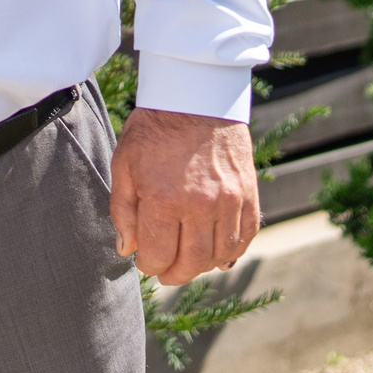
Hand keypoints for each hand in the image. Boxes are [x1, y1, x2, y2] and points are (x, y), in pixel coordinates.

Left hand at [109, 108, 260, 286]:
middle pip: (191, 262)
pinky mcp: (249, 193)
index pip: (157, 255)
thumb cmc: (152, 132)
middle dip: (174, 274)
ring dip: (202, 265)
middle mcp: (201, 205)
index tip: (143, 260)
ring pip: (220, 254)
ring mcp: (230, 200)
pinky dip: (232, 252)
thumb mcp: (123, 166)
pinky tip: (218, 257)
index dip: (148, 264)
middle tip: (165, 272)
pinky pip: (245, 236)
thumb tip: (128, 250)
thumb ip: (123, 211)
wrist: (195, 98)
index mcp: (164, 199)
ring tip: (188, 262)